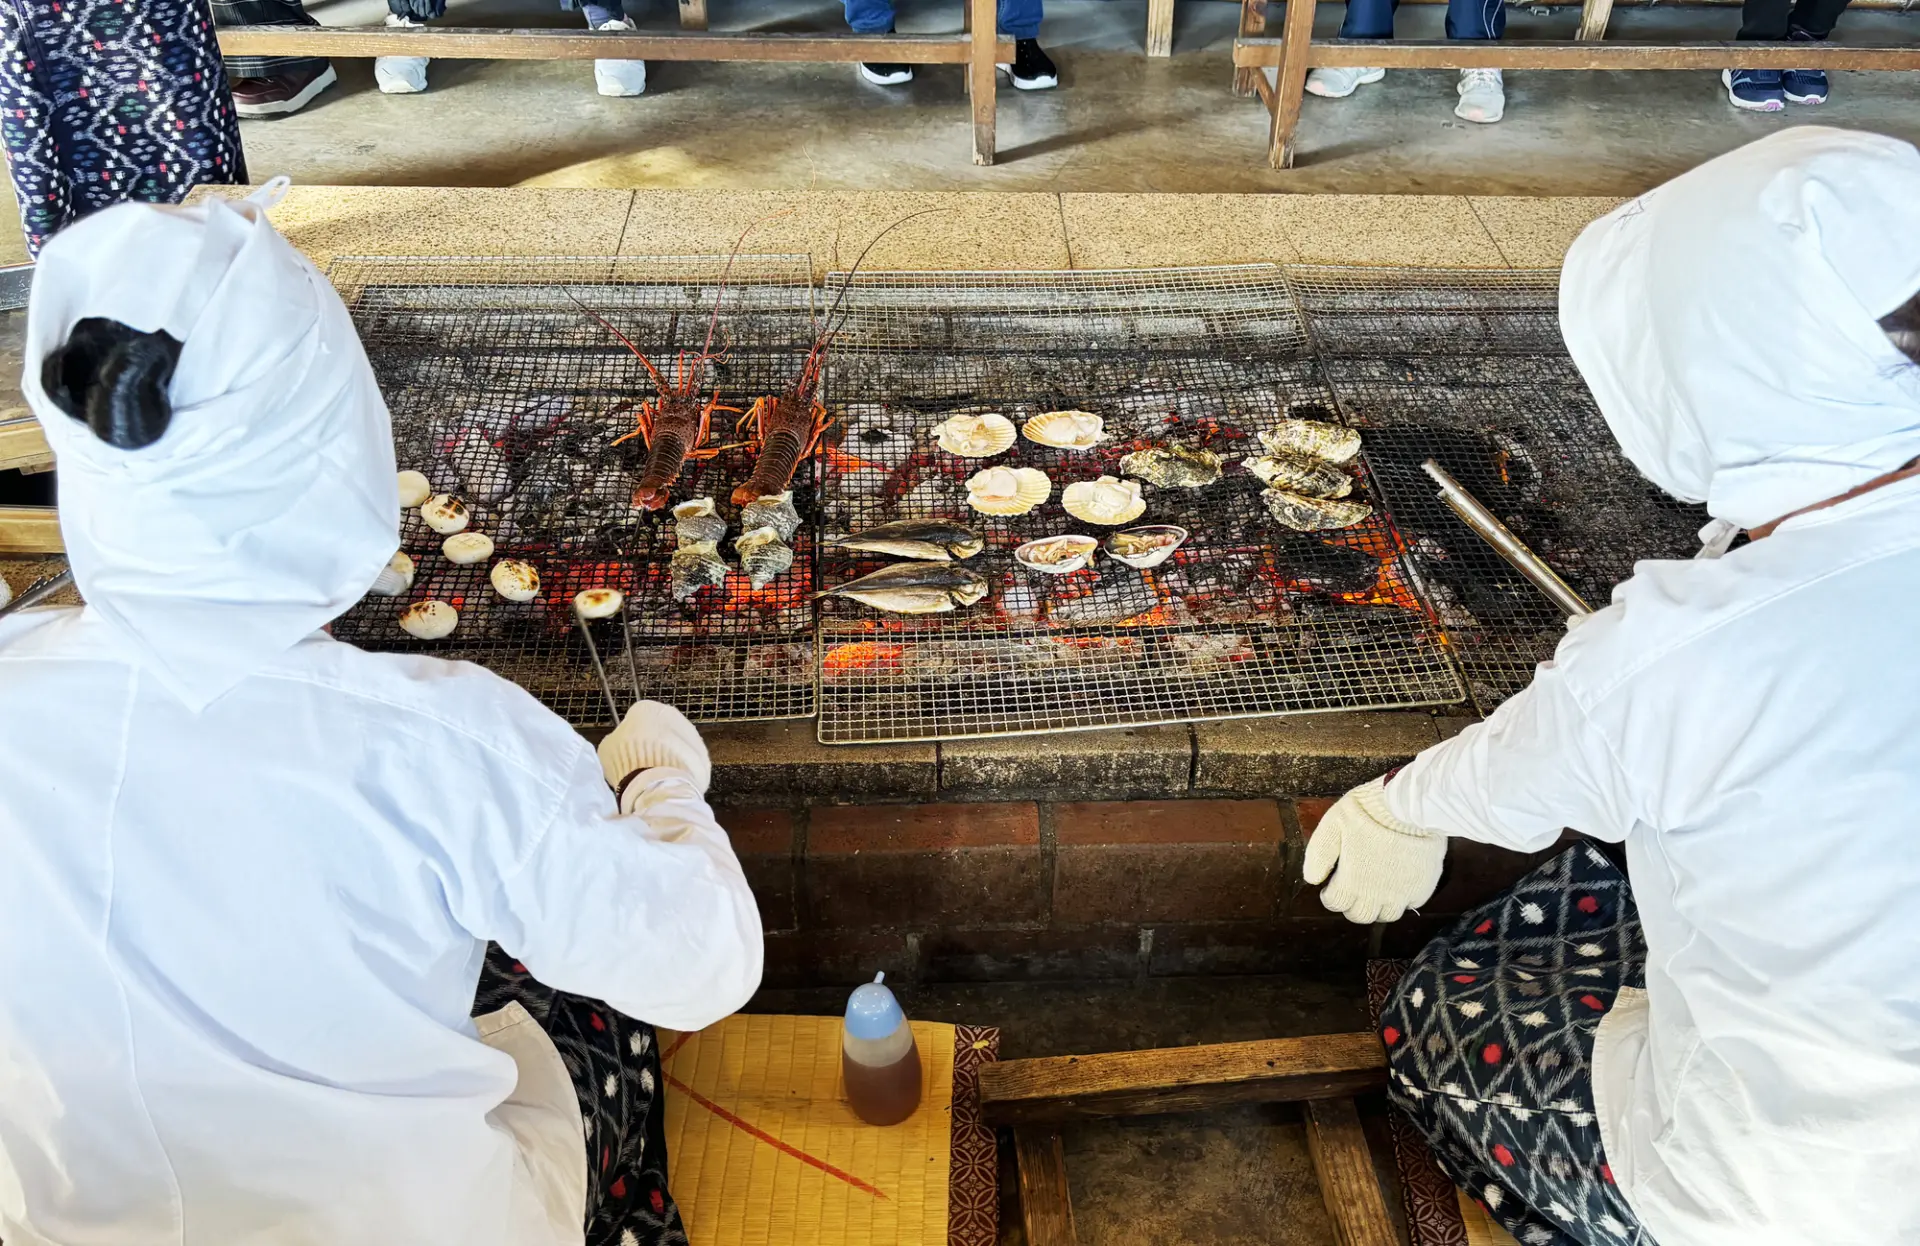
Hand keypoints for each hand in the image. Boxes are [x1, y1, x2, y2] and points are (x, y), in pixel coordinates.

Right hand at [597, 700, 711, 798]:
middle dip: (655, 746)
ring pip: (678, 745)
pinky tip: (671, 780)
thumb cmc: (625, 760)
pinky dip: (682, 769)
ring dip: (671, 757)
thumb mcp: (608, 747)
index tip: (630, 751)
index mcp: (646, 708)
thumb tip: (620, 742)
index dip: (633, 738)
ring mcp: (691, 734)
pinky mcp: (703, 754)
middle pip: (662, 730)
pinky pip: (689, 761)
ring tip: (657, 775)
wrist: (653, 780)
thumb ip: (617, 739)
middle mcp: (672, 715)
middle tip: (644, 764)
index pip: (639, 719)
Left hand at [1301, 776, 1446, 923]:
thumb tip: (1313, 879)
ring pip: (1387, 915)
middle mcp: (1375, 895)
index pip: (1336, 904)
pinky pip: (1411, 904)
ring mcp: (1401, 893)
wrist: (1411, 805)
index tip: (1333, 886)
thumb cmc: (1368, 811)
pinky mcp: (1423, 887)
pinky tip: (1400, 884)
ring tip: (1376, 890)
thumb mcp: (1332, 824)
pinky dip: (1403, 899)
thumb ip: (1319, 854)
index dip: (1331, 896)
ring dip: (1378, 906)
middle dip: (1352, 905)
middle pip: (1360, 916)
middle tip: (1353, 889)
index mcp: (1351, 881)